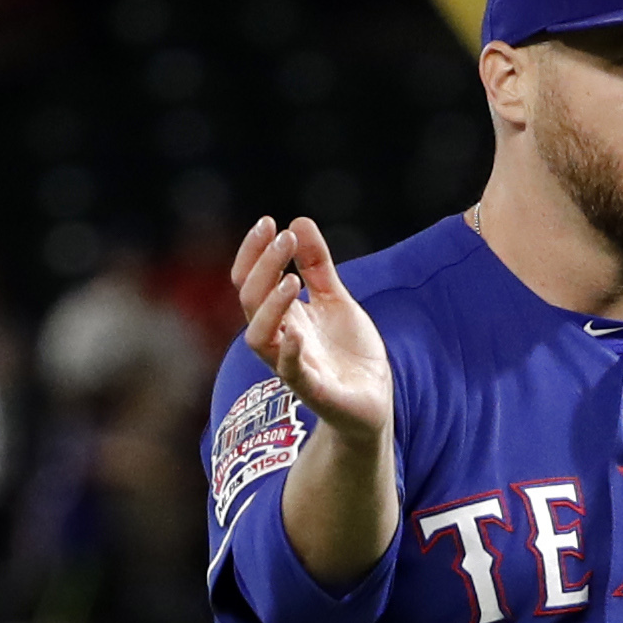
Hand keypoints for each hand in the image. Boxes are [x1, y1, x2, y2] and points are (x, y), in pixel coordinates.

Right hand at [236, 216, 392, 443]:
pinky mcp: (313, 391)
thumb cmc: (348, 353)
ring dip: (270, 306)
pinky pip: (290, 373)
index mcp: (282, 315)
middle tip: (283, 238)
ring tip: (291, 279)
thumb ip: (317, 266)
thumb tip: (298, 221)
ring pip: (259, 337)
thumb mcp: (336, 300)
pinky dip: (290, 351)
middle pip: (249, 301)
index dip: (253, 252)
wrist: (372, 401)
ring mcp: (293, 365)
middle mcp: (279, 338)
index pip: (249, 280)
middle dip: (263, 267)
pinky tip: (297, 329)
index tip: (269, 222)